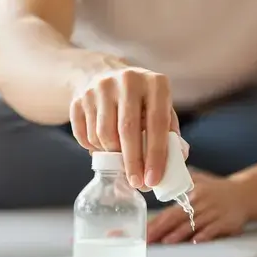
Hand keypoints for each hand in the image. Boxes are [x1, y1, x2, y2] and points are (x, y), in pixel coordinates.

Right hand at [70, 67, 182, 188]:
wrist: (102, 73)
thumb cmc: (139, 99)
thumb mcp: (160, 106)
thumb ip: (170, 132)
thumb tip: (176, 162)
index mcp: (155, 82)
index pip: (157, 123)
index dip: (155, 155)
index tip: (153, 180)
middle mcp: (127, 80)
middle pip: (127, 129)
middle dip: (132, 162)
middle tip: (137, 183)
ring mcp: (100, 87)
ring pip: (104, 134)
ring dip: (112, 155)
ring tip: (120, 160)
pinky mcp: (79, 98)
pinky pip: (84, 135)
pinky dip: (94, 148)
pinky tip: (102, 148)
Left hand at [147, 171, 249, 244]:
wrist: (245, 194)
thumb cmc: (218, 190)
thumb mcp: (200, 181)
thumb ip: (182, 184)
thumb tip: (161, 183)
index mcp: (192, 194)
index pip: (169, 210)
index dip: (156, 221)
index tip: (145, 230)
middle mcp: (201, 203)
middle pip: (177, 217)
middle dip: (161, 229)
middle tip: (148, 239)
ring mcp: (213, 213)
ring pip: (193, 225)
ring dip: (179, 234)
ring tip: (166, 241)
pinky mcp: (225, 222)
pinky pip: (212, 230)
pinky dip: (204, 236)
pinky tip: (195, 242)